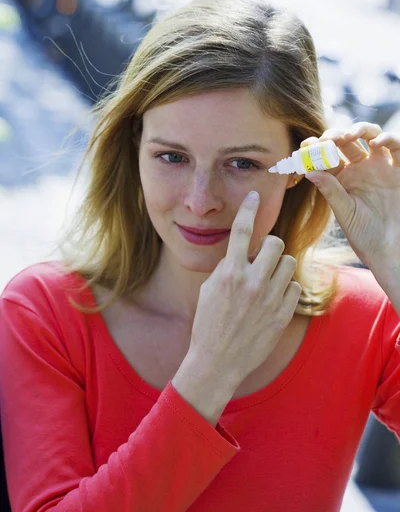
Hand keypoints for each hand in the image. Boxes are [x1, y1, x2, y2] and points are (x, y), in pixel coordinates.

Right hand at [188, 191, 300, 387]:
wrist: (218, 361)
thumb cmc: (208, 323)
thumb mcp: (209, 289)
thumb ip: (228, 267)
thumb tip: (245, 250)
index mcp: (230, 273)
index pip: (242, 230)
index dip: (248, 208)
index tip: (254, 195)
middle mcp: (252, 282)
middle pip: (277, 242)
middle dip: (271, 246)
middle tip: (263, 257)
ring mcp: (269, 299)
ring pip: (289, 263)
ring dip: (280, 266)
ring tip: (268, 279)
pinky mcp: (282, 314)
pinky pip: (294, 286)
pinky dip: (285, 288)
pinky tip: (273, 298)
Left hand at [302, 122, 399, 275]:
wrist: (391, 251)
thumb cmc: (365, 235)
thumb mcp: (345, 212)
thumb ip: (331, 191)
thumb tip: (309, 171)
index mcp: (342, 178)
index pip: (327, 156)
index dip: (316, 148)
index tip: (305, 145)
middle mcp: (361, 168)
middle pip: (347, 141)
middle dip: (335, 136)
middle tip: (327, 139)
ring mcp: (381, 166)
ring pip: (371, 136)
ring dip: (359, 129)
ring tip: (348, 136)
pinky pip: (396, 147)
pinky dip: (388, 139)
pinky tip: (375, 143)